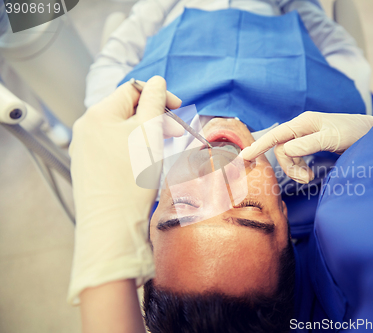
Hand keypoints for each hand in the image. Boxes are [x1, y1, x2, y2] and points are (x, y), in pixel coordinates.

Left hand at [68, 76, 182, 303]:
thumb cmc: (132, 179)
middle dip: (152, 116)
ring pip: (119, 129)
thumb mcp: (149, 133)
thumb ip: (154, 102)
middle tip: (174, 131)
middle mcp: (85, 127)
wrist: (111, 224)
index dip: (158, 96)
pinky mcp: (87, 167)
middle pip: (125, 110)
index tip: (178, 109)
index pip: (133, 90)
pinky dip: (130, 148)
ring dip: (143, 133)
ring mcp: (83, 148)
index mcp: (98, 113)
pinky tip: (142, 163)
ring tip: (160, 148)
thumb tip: (156, 81)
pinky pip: (112, 147)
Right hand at [240, 111, 372, 183]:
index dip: (259, 146)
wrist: (370, 132)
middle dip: (289, 167)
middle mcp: (302, 127)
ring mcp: (305, 135)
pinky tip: (309, 173)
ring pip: (288, 155)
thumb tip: (286, 150)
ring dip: (295, 169)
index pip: (276, 135)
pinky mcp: (310, 143)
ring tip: (309, 178)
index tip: (243, 157)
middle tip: (306, 179)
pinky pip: (296, 156)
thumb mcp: (332, 138)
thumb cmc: (354, 132)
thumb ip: (308, 144)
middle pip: (281, 149)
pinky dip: (299, 167)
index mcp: (304, 122)